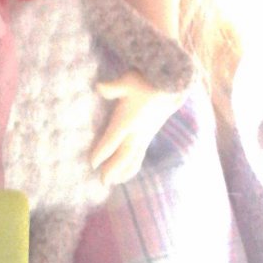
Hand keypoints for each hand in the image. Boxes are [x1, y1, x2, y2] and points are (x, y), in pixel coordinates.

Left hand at [91, 70, 183, 186]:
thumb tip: (99, 87)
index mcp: (128, 120)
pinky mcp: (149, 136)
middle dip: (112, 169)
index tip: (91, 163)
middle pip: (123, 155)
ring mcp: (144, 135)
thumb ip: (114, 87)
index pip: (112, 140)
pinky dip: (133, 166)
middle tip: (101, 181)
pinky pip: (140, 155)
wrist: (171, 84)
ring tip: (112, 182)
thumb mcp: (129, 80)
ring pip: (133, 158)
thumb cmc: (146, 81)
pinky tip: (126, 173)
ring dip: (122, 171)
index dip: (102, 153)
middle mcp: (137, 131)